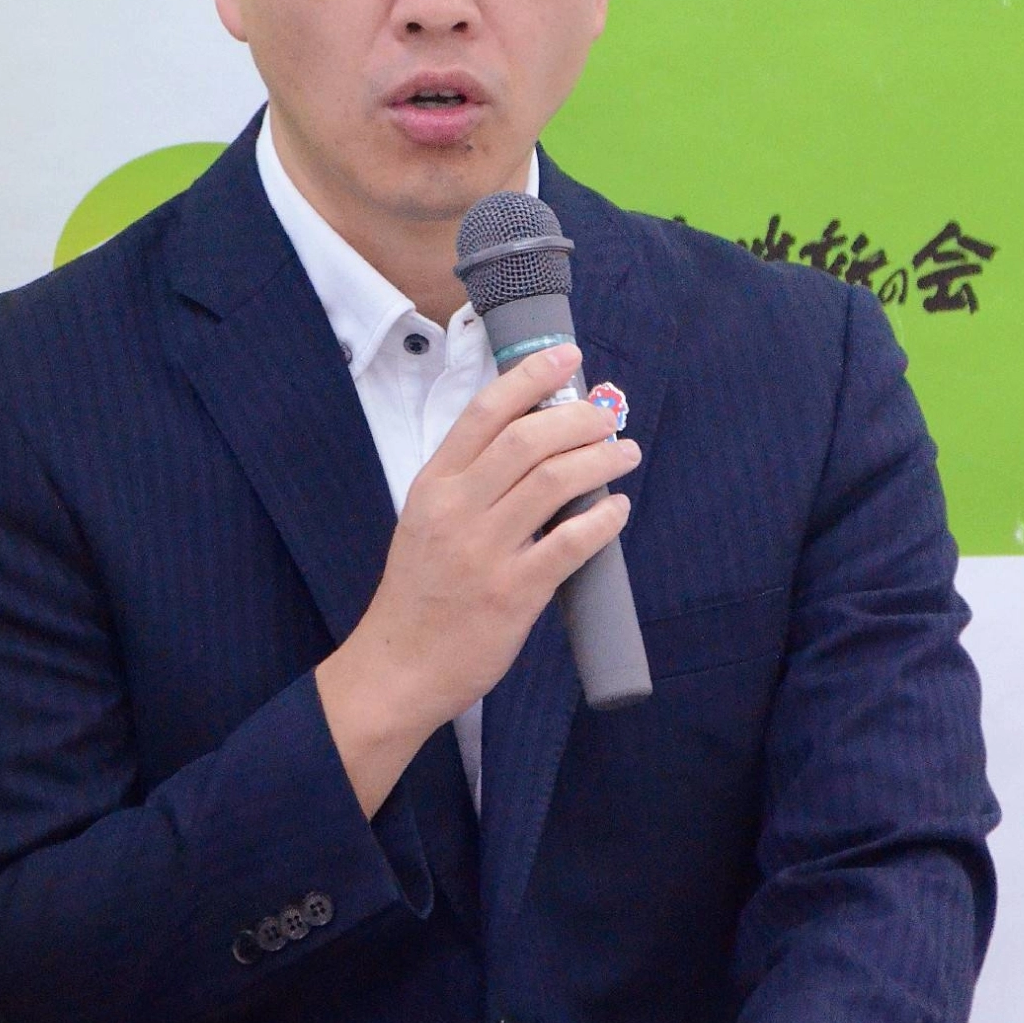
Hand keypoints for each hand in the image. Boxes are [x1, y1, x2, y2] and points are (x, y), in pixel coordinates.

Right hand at [316, 343, 639, 815]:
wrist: (400, 665)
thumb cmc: (419, 592)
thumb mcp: (425, 520)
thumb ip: (469, 481)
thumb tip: (535, 438)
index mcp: (433, 485)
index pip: (485, 411)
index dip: (532, 376)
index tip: (567, 357)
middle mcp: (457, 510)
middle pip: (529, 439)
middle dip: (580, 418)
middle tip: (608, 416)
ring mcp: (485, 551)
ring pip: (556, 481)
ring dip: (601, 460)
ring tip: (624, 454)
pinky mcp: (514, 593)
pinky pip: (570, 543)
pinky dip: (603, 519)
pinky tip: (617, 509)